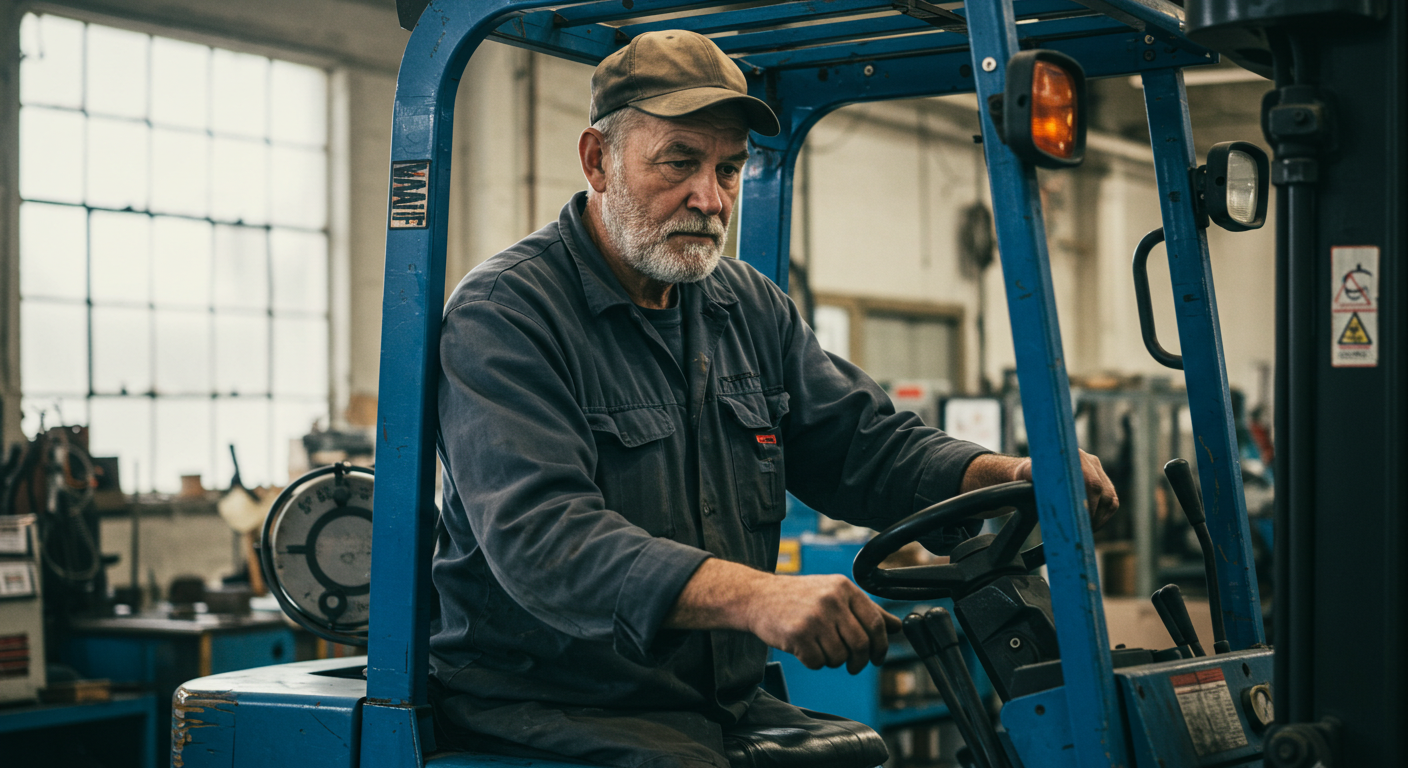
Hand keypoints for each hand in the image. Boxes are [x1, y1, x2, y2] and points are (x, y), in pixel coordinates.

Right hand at [746, 573, 902, 672]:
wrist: (757, 597)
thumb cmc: (799, 597)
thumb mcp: (834, 594)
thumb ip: (867, 610)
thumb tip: (897, 626)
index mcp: (843, 588)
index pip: (875, 623)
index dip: (881, 646)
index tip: (878, 658)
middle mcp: (830, 600)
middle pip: (860, 644)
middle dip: (858, 661)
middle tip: (852, 665)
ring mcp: (813, 617)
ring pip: (839, 656)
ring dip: (832, 661)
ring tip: (820, 649)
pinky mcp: (797, 634)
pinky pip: (817, 662)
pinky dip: (814, 662)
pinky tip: (804, 649)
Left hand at [962, 451, 1118, 529]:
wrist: (1033, 473)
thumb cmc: (1027, 477)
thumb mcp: (1026, 475)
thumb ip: (1031, 475)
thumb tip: (1038, 481)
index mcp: (1072, 457)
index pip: (1091, 484)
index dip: (1088, 506)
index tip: (1078, 522)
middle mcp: (1088, 459)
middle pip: (1102, 492)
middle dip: (1092, 516)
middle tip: (1080, 531)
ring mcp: (1097, 468)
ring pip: (1110, 498)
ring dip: (1098, 518)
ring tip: (1083, 530)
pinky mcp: (1102, 479)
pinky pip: (1111, 501)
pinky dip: (1103, 516)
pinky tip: (1090, 525)